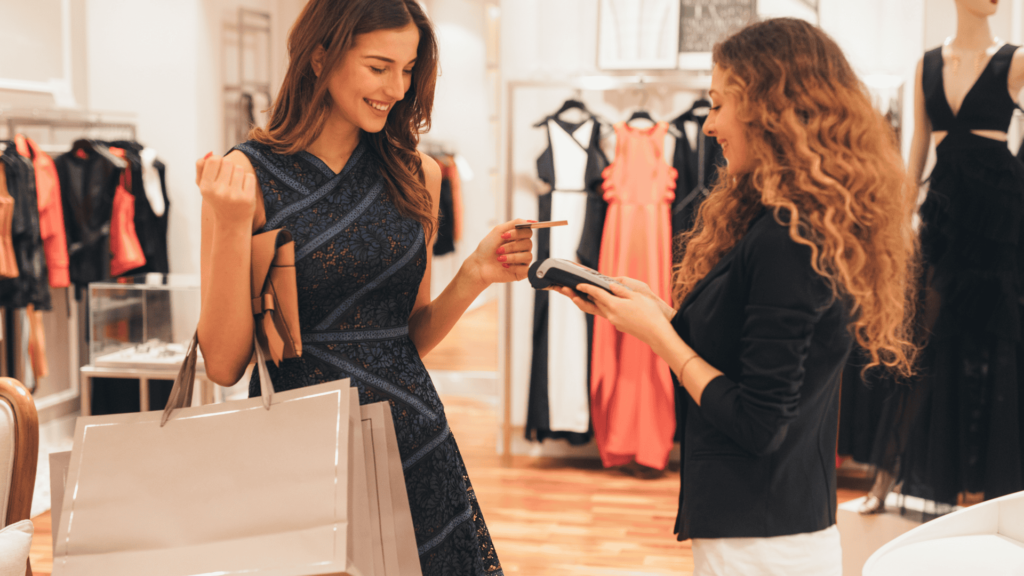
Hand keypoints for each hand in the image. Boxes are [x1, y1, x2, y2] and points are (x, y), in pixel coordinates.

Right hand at [196, 153, 255, 225]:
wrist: (231, 221)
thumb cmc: (216, 199)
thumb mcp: (204, 186)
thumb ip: (201, 168)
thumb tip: (210, 153)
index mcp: (205, 187)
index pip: (214, 160)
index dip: (217, 160)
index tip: (218, 168)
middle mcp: (219, 192)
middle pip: (228, 162)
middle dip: (228, 167)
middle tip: (227, 179)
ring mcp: (234, 196)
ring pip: (239, 169)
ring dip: (238, 174)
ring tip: (234, 185)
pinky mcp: (247, 198)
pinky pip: (249, 177)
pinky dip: (247, 180)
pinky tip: (242, 190)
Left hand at [462, 219, 534, 285]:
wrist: (479, 265)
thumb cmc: (487, 248)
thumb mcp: (499, 230)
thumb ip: (516, 223)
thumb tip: (532, 221)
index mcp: (518, 238)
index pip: (528, 232)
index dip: (518, 233)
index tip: (504, 236)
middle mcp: (522, 248)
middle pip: (528, 244)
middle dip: (511, 246)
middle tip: (499, 250)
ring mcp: (522, 260)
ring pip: (528, 256)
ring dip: (512, 257)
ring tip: (500, 259)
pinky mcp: (522, 272)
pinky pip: (526, 269)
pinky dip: (513, 267)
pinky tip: (505, 266)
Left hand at [553, 281, 668, 343]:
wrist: (657, 333)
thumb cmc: (650, 313)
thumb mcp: (637, 296)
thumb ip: (622, 290)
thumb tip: (609, 285)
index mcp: (614, 306)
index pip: (596, 294)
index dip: (586, 287)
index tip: (578, 283)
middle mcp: (611, 315)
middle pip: (592, 303)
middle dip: (579, 296)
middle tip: (567, 290)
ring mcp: (614, 321)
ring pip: (597, 310)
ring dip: (588, 302)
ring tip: (577, 296)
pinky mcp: (618, 325)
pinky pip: (605, 314)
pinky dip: (599, 307)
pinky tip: (600, 303)